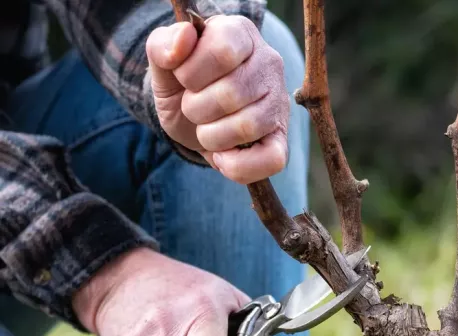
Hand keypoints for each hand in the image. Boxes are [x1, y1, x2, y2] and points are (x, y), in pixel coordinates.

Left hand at [145, 15, 289, 183]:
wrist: (190, 115)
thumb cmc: (182, 84)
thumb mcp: (163, 65)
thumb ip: (162, 46)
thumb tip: (183, 38)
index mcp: (240, 33)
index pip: (223, 49)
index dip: (192, 72)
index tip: (184, 78)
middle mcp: (269, 63)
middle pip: (232, 93)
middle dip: (197, 108)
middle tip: (194, 107)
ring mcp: (279, 102)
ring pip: (248, 126)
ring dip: (211, 136)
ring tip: (206, 129)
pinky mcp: (282, 138)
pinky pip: (272, 160)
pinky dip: (238, 166)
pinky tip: (223, 156)